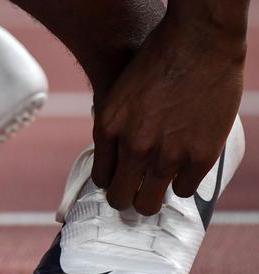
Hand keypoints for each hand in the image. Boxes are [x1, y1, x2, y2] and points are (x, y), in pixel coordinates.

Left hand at [92, 13, 245, 214]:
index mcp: (108, 131)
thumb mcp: (118, 97)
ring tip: (156, 190)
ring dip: (152, 198)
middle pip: (121, 198)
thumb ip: (114, 130)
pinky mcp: (200, 156)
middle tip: (134, 195)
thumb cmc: (155, 62)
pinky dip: (183, 182)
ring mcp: (167, 154)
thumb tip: (115, 160)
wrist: (197, 41)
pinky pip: (185, 190)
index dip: (111, 182)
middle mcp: (133, 147)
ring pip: (150, 203)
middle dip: (126, 199)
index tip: (119, 181)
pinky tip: (183, 171)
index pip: (101, 179)